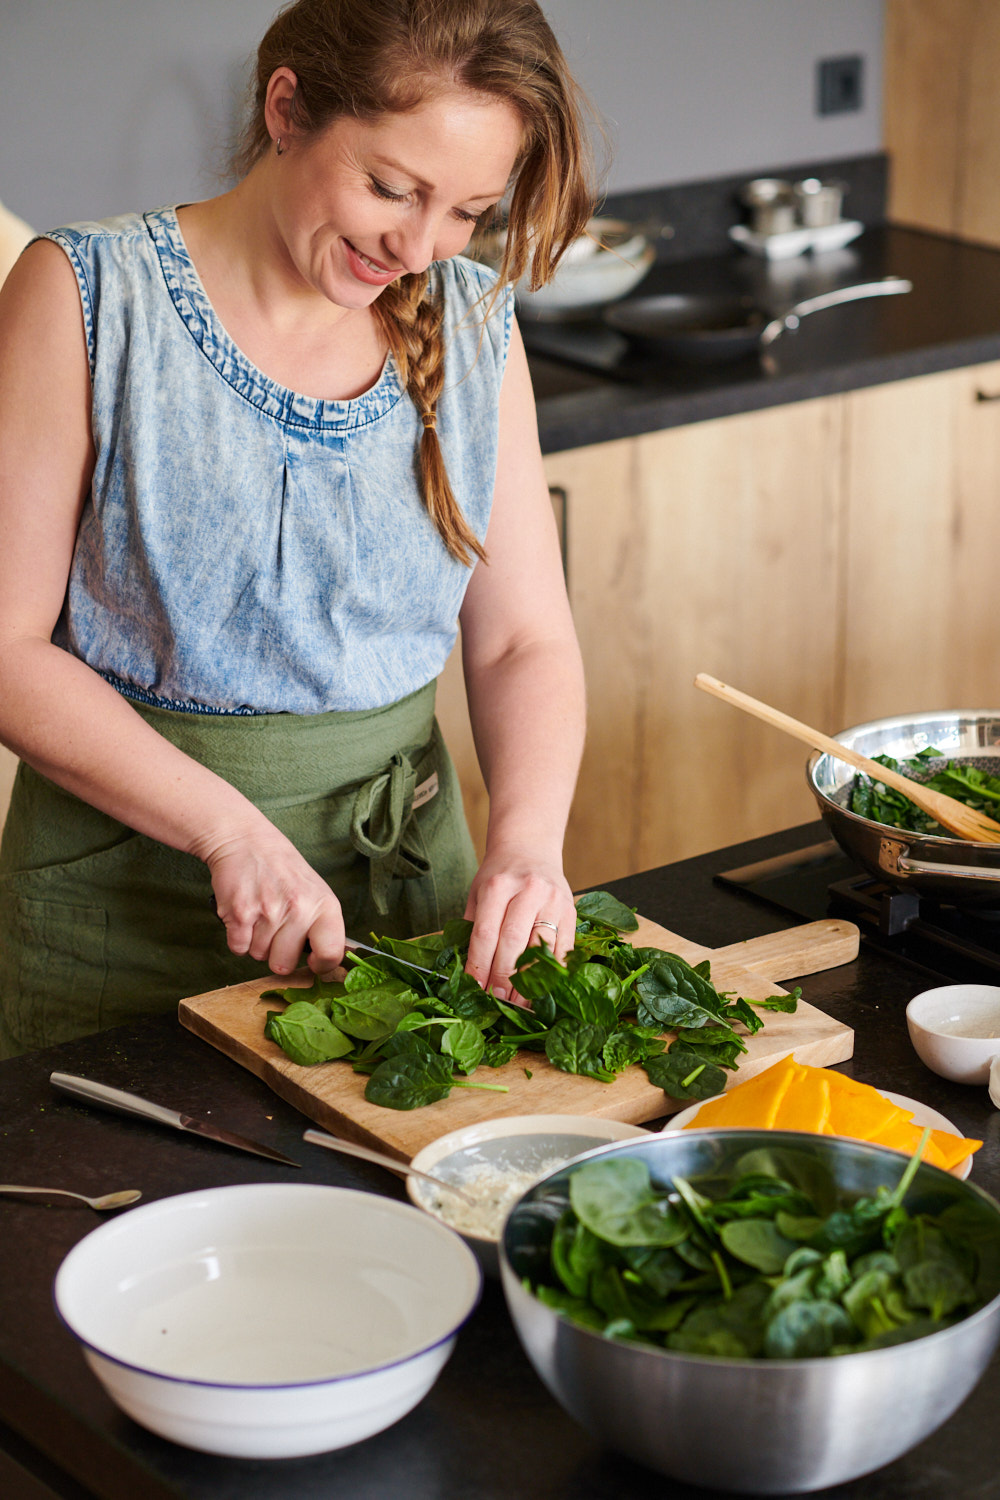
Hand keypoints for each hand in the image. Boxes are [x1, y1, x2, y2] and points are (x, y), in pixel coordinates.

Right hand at [204, 826, 345, 980]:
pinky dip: (238, 937)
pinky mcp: (239, 914)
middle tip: (276, 927)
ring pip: (259, 956)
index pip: (331, 954)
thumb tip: (326, 962)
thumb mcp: (315, 890)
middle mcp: (299, 909)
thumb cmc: (283, 869)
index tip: (313, 962)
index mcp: (324, 905)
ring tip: (260, 913)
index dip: (321, 966)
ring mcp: (268, 912)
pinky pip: (238, 948)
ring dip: (256, 941)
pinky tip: (245, 914)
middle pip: (284, 965)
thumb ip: (321, 925)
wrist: (246, 841)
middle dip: (277, 954)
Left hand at [462, 844, 577, 1004]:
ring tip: (519, 1000)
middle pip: (513, 942)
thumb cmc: (500, 876)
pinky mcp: (570, 911)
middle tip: (497, 999)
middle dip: (503, 976)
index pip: (486, 934)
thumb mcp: (477, 893)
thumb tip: (469, 973)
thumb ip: (472, 928)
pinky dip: (553, 971)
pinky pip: (563, 947)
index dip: (480, 965)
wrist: (530, 848)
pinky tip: (543, 987)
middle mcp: (527, 890)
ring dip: (530, 979)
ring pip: (541, 947)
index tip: (476, 988)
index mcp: (497, 886)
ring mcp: (552, 900)